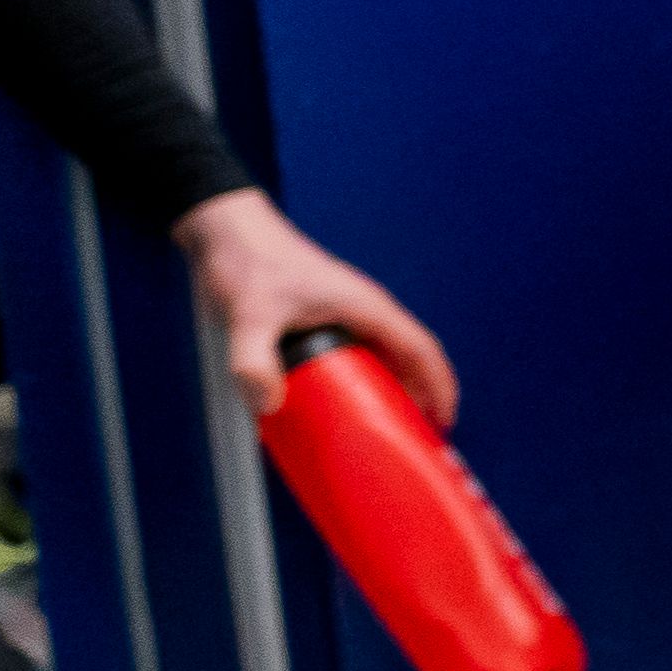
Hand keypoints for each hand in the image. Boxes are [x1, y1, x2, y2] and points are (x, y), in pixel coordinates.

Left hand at [175, 190, 459, 424]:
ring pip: (386, 356)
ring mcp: (345, 314)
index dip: (438, 385)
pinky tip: (344, 405)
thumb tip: (268, 406)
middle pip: (409, 357)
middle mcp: (364, 310)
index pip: (419, 349)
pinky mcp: (324, 319)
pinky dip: (365, 382)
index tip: (443, 421)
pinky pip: (359, 354)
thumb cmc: (248, 262)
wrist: (228, 232)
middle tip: (414, 439)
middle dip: (420, 396)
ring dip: (394, 390)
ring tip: (384, 428)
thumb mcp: (248, 316)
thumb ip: (253, 362)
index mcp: (365, 306)